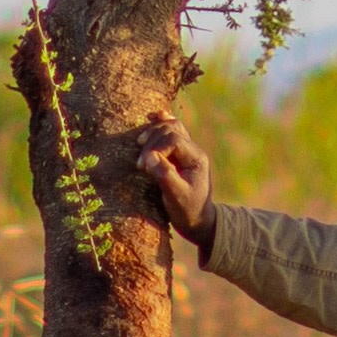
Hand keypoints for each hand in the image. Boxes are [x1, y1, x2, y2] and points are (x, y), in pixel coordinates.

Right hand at [116, 111, 216, 245]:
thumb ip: (164, 175)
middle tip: (140, 164)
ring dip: (153, 132)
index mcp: (196, 158)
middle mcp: (192, 150)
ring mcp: (185, 150)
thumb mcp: (176, 196)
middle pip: (171, 129)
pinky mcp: (176, 153)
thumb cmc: (188, 210)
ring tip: (140, 144)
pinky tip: (151, 117)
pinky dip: (159, 124)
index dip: (156, 148)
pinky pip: (170, 132)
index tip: (143, 166)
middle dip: (152, 142)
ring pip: (170, 126)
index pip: (174, 140)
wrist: (196, 220)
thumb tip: (149, 157)